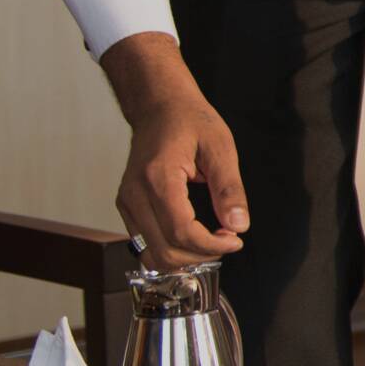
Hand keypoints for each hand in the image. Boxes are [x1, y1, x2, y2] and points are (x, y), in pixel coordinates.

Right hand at [98, 34, 245, 265]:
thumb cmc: (188, 121)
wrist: (158, 107)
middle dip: (201, 255)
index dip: (211, 245)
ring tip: (212, 241)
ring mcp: (126, 202)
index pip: (181, 232)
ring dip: (185, 258)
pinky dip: (171, 249)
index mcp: (157, 177)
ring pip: (152, 254)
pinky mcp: (127, 207)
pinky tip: (194, 236)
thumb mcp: (220, 147)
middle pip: (164, 251)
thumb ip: (229, 189)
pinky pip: (146, 243)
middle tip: (228, 240)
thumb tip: (238, 224)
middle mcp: (134, 194)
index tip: (235, 240)